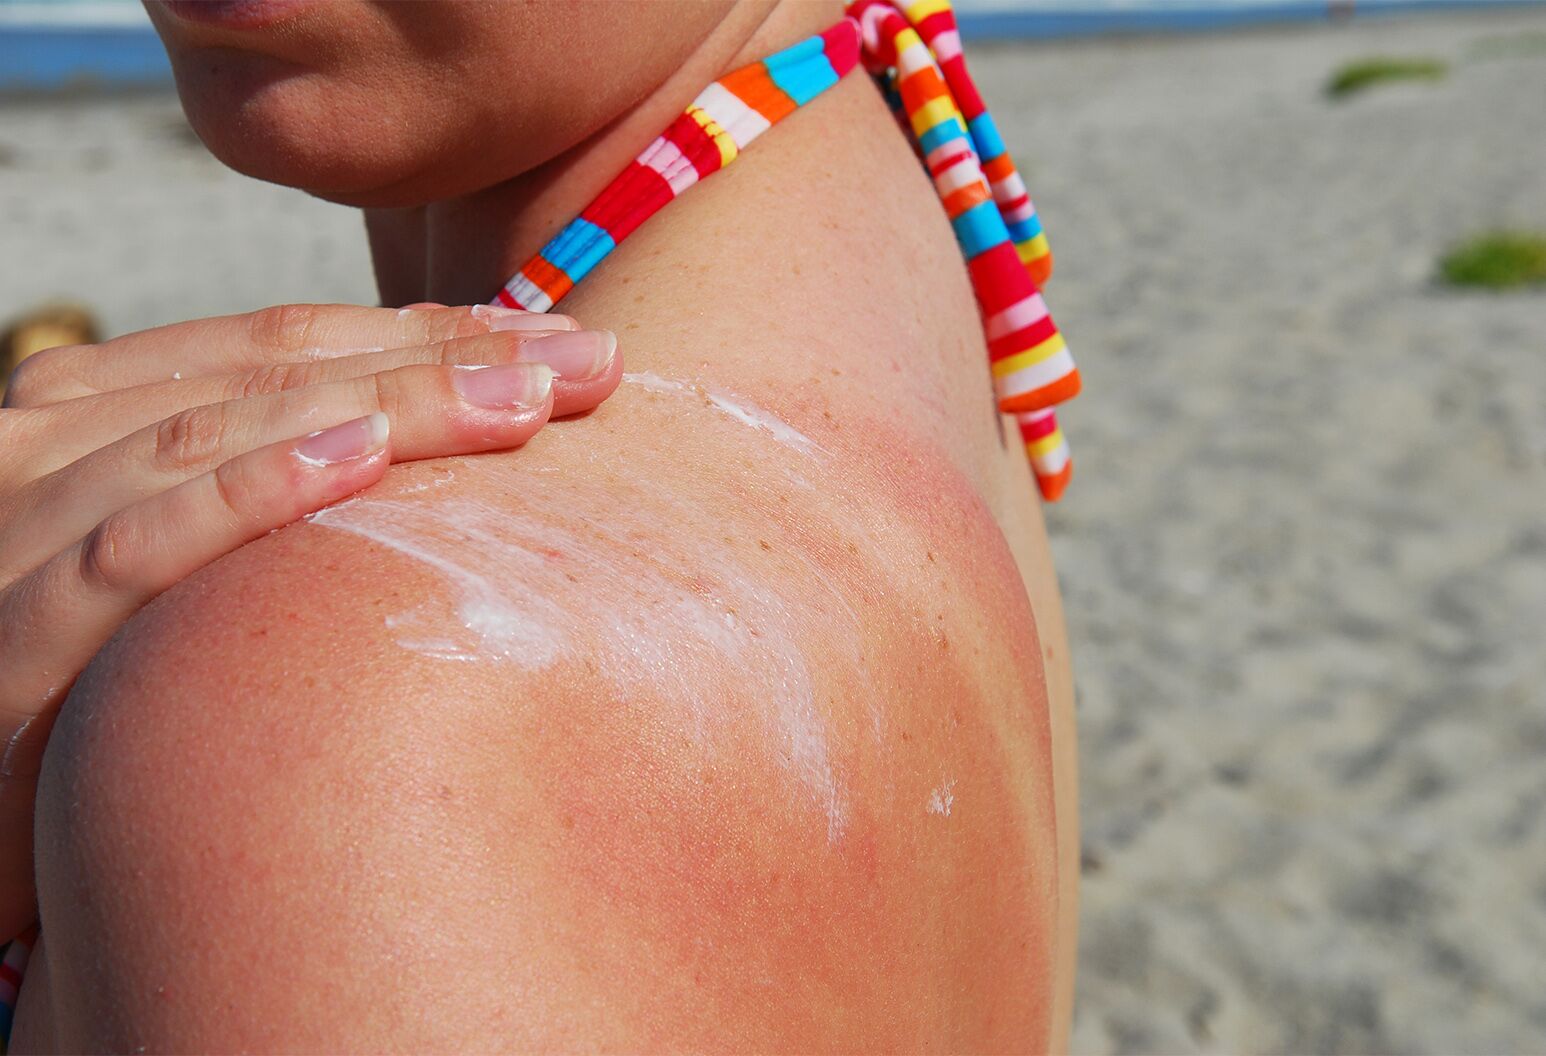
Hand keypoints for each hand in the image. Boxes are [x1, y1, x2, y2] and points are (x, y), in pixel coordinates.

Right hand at [0, 302, 621, 938]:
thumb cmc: (73, 682)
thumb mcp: (159, 556)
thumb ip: (251, 487)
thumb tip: (410, 449)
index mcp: (97, 409)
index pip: (285, 342)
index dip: (426, 331)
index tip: (553, 339)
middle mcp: (56, 443)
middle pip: (277, 372)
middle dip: (443, 360)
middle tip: (589, 364)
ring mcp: (25, 528)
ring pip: (225, 435)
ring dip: (388, 407)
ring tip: (522, 397)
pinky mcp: (12, 636)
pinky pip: (138, 552)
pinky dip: (249, 493)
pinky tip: (358, 462)